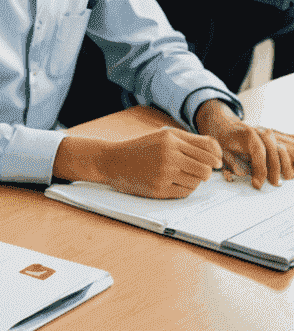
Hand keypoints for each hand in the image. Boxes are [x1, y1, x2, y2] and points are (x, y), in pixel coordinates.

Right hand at [54, 125, 221, 197]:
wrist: (112, 161)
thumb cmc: (141, 148)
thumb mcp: (163, 137)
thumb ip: (190, 141)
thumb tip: (218, 155)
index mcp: (170, 139)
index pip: (208, 150)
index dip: (215, 158)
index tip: (215, 162)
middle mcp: (168, 154)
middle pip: (206, 169)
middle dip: (206, 172)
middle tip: (197, 171)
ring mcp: (163, 172)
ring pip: (197, 182)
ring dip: (193, 180)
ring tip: (180, 175)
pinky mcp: (159, 189)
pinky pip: (186, 192)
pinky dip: (184, 188)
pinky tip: (172, 182)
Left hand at [196, 99, 293, 188]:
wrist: (222, 123)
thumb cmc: (221, 137)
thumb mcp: (220, 149)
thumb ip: (232, 162)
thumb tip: (243, 174)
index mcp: (246, 133)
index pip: (259, 151)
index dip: (260, 170)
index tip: (257, 184)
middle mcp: (259, 131)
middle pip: (273, 150)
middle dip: (274, 170)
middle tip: (272, 184)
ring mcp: (266, 134)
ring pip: (281, 149)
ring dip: (283, 166)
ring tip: (279, 180)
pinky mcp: (270, 138)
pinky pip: (282, 149)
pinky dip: (285, 161)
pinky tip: (284, 173)